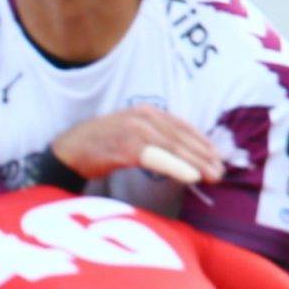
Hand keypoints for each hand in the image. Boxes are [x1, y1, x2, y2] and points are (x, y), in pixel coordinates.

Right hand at [50, 109, 225, 185]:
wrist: (67, 150)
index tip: (217, 156)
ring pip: (174, 148)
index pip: (182, 126)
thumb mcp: (129, 133)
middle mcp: (143, 117)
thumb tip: (179, 153)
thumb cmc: (98, 146)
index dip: (202, 141)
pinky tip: (191, 176)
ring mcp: (134, 131)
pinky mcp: (126, 148)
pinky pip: (158, 158)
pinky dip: (177, 167)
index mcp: (146, 112)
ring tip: (213, 175)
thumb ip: (152, 138)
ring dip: (197, 163)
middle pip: (181, 137)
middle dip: (204, 155)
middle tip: (221, 171)